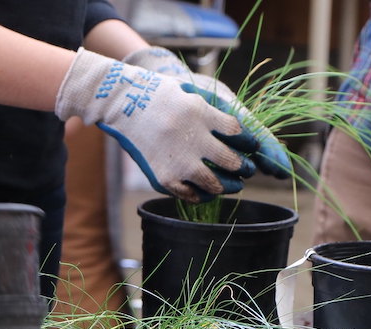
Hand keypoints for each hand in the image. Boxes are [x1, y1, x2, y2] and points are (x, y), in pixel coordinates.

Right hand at [56, 48, 269, 202]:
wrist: (119, 102)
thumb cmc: (156, 93)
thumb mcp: (188, 91)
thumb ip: (211, 109)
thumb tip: (238, 130)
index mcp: (200, 112)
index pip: (237, 132)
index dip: (248, 141)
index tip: (251, 146)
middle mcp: (192, 138)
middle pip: (231, 161)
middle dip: (245, 167)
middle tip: (248, 170)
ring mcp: (178, 160)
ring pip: (215, 183)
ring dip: (228, 185)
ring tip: (234, 184)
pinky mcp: (164, 177)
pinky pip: (191, 194)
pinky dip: (203, 195)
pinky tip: (207, 191)